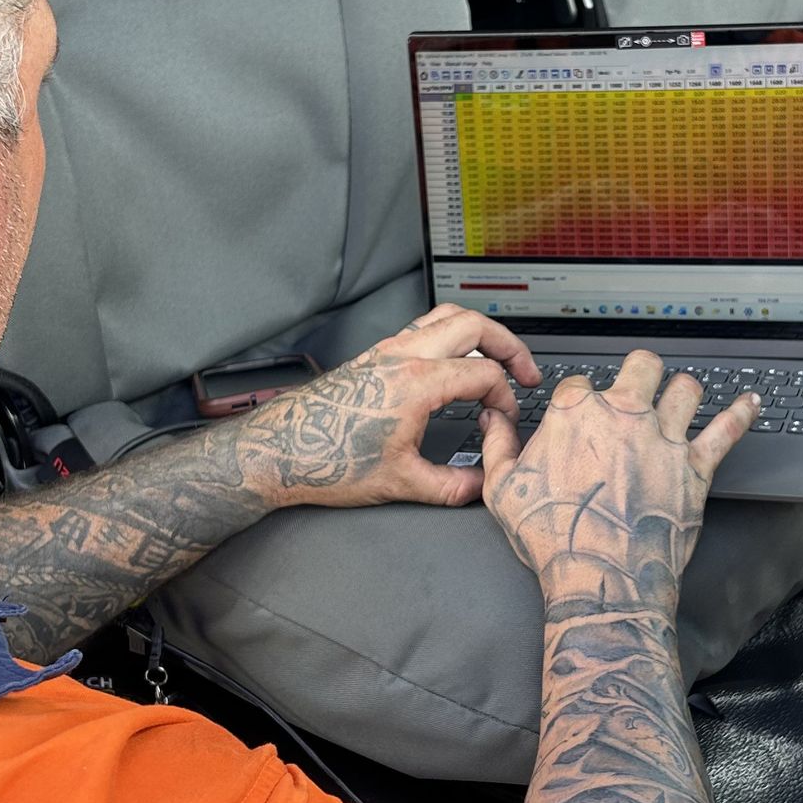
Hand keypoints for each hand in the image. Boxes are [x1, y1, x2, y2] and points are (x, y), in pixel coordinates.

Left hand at [243, 304, 540, 509]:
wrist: (278, 451)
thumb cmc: (327, 462)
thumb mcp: (401, 484)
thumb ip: (453, 487)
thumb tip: (483, 484)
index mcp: (416, 382)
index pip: (484, 374)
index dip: (506, 398)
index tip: (505, 420)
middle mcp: (402, 356)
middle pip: (474, 325)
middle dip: (509, 345)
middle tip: (525, 371)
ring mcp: (385, 351)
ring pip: (446, 316)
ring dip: (479, 332)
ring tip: (496, 356)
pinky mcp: (373, 356)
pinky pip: (423, 328)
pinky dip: (451, 336)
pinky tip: (453, 362)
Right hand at [481, 351, 759, 614]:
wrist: (600, 578)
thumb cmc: (553, 538)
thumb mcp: (503, 490)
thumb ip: (496, 445)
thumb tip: (492, 419)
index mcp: (576, 413)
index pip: (581, 383)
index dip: (581, 397)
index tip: (582, 413)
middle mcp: (623, 414)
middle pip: (641, 365)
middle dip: (640, 371)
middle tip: (640, 382)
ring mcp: (663, 437)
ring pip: (686, 388)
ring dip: (684, 389)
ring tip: (683, 394)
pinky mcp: (695, 466)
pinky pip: (727, 428)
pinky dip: (742, 412)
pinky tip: (751, 402)